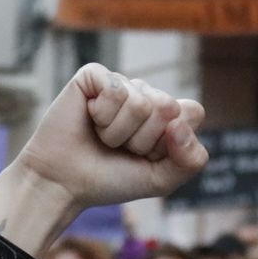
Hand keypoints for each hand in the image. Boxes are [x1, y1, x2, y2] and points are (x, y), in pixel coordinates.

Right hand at [14, 65, 207, 215]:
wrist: (64, 183)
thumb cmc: (111, 179)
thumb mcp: (160, 180)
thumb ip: (190, 160)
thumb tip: (180, 123)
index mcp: (167, 116)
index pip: (193, 112)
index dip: (172, 141)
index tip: (148, 156)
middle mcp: (146, 95)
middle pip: (168, 107)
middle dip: (144, 139)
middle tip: (121, 147)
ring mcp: (121, 84)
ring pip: (141, 103)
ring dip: (119, 132)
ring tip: (103, 137)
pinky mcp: (94, 75)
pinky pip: (116, 91)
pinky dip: (102, 115)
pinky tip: (89, 119)